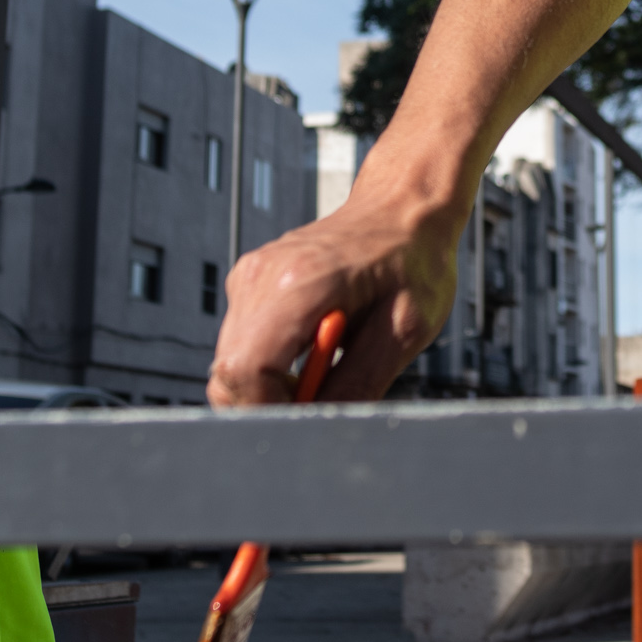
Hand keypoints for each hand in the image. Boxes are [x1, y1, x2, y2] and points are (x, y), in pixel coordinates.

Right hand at [207, 183, 458, 405]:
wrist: (403, 211)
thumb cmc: (412, 264)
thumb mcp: (404, 332)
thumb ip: (357, 385)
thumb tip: (319, 430)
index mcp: (299, 284)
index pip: (247, 370)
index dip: (270, 411)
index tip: (308, 423)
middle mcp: (261, 277)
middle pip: (229, 374)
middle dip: (269, 404)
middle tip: (325, 396)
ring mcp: (249, 277)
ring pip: (231, 365)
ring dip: (271, 385)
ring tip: (328, 364)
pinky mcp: (249, 284)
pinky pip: (242, 345)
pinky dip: (271, 365)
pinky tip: (316, 347)